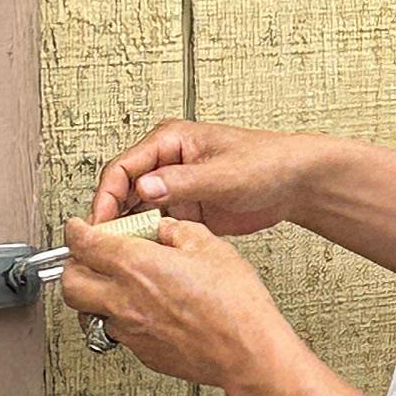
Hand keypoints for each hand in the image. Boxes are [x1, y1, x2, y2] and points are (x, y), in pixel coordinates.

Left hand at [59, 215, 293, 395]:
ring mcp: (131, 331)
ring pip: (88, 313)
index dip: (75, 232)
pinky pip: (116, 332)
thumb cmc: (236, 305)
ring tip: (111, 285)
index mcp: (138, 267)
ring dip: (93, 295)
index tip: (77, 228)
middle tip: (86, 257)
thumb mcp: (210, 246)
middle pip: (71, 284)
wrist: (247, 353)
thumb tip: (164, 231)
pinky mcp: (143, 353)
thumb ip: (177, 232)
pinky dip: (119, 318)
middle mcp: (125, 301)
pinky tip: (141, 310)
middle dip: (73, 266)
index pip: (85, 245)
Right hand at [91, 116, 318, 237]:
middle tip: (105, 244)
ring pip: (135, 210)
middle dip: (112, 217)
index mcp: (170, 141)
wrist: (294, 182)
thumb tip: (146, 188)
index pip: (122, 167)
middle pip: (122, 190)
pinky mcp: (184, 208)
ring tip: (121, 254)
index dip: (106, 196)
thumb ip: (184, 181)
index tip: (101, 222)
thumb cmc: (267, 162)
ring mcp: (174, 187)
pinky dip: (147, 239)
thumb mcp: (225, 174)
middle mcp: (166, 163)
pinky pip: (155, 225)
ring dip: (127, 230)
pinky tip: (145, 254)